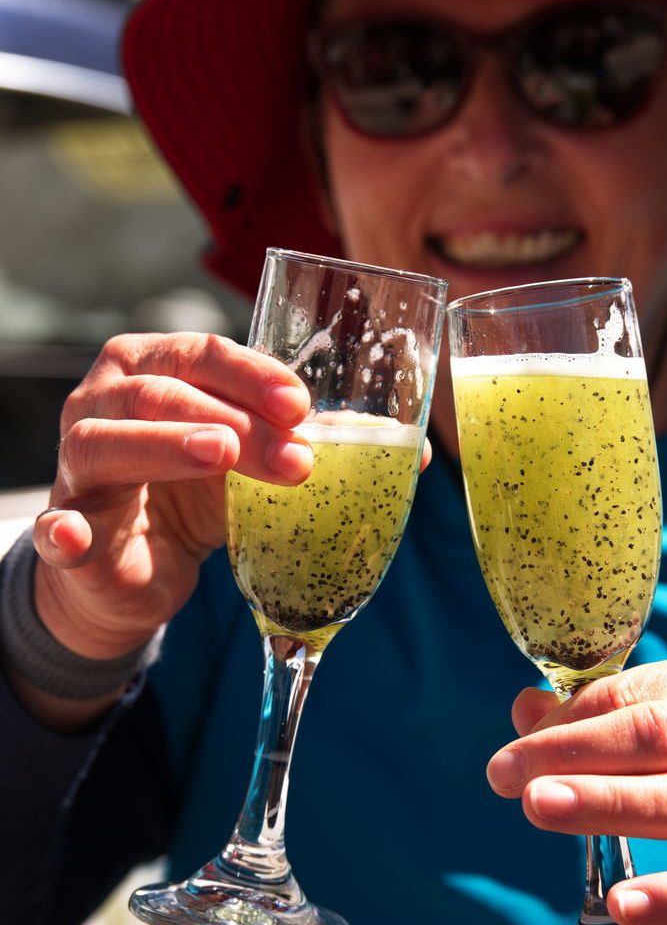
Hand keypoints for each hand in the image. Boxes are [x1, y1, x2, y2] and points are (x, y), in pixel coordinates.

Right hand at [31, 332, 312, 660]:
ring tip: (220, 456)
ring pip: (104, 443)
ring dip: (165, 446)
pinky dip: (60, 532)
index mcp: (145, 369)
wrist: (136, 569)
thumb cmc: (189, 493)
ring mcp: (75, 467)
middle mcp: (100, 404)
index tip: (299, 405)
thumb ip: (280, 438)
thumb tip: (354, 429)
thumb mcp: (240, 459)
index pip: (198, 355)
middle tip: (291, 454)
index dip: (250, 375)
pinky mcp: (63, 531)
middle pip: (159, 395)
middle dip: (233, 420)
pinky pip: (53, 528)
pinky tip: (73, 536)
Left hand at [487, 651, 666, 924]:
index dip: (571, 717)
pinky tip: (624, 903)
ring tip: (540, 808)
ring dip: (608, 803)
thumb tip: (526, 708)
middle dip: (572, 751)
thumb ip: (616, 714)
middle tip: (506, 773)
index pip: (640, 692)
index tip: (517, 742)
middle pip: (655, 735)